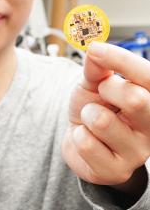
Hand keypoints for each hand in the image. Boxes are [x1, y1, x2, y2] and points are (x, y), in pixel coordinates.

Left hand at [62, 42, 149, 193]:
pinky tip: (87, 139)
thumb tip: (95, 48)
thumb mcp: (92, 82)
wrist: (79, 137)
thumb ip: (96, 67)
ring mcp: (136, 152)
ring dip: (86, 115)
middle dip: (106, 89)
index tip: (95, 49)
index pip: (148, 77)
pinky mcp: (116, 171)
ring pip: (102, 121)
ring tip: (90, 119)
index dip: (122, 60)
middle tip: (100, 93)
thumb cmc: (91, 106)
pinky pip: (86, 143)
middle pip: (137, 99)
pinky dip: (78, 135)